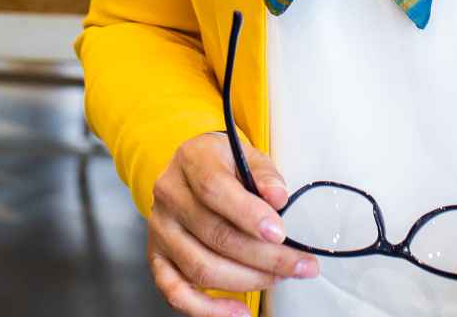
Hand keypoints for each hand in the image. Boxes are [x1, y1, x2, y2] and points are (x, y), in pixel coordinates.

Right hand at [148, 132, 318, 316]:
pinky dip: (208, 309)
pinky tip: (239, 311)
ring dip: (247, 280)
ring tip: (278, 278)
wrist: (191, 171)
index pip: (214, 189)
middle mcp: (169, 195)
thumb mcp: (247, 155)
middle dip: (264, 257)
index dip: (249, 215)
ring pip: (200, 267)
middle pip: (214, 234)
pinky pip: (176, 292)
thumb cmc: (224, 166)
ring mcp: (160, 229)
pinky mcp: (158, 257)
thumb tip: (278, 197)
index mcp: (191, 160)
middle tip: (299, 265)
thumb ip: (264, 174)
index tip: (280, 234)